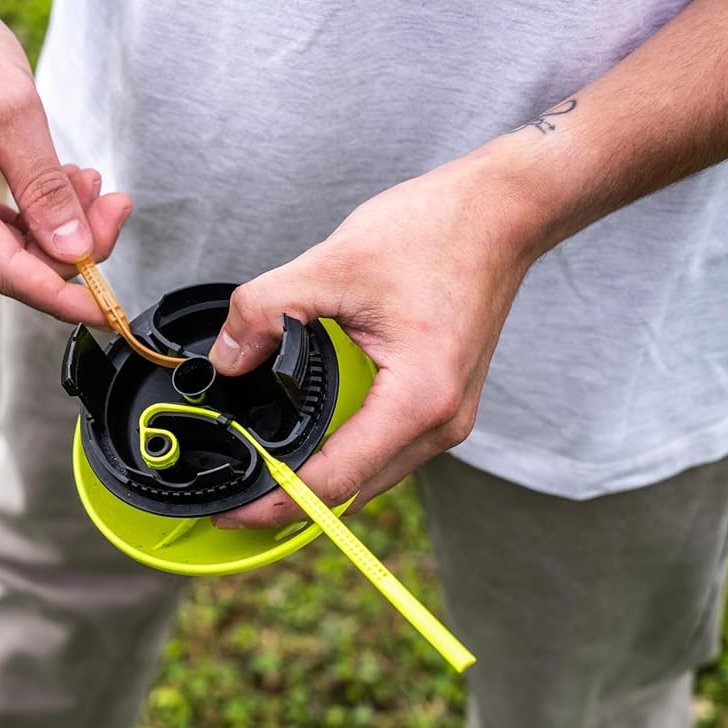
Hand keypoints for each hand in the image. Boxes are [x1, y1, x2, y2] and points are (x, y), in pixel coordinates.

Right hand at [0, 0, 129, 324]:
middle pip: (13, 263)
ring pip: (12, 247)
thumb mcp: (11, 109)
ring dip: (60, 224)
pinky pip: (0, 226)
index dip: (63, 297)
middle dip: (74, 244)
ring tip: (90, 178)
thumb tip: (73, 254)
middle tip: (117, 201)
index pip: (7, 271)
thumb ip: (44, 188)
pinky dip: (40, 213)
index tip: (109, 313)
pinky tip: (66, 183)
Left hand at [209, 152, 546, 528]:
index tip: (231, 514)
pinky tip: (305, 446)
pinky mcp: (444, 404)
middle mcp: (441, 422)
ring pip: (371, 477)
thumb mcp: (332, 263)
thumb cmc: (437, 232)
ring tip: (260, 478)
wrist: (501, 212)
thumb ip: (265, 311)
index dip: (276, 504)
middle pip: (354, 491)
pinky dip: (343, 456)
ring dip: (318, 483)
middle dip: (291, 505)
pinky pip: (385, 450)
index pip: (335, 478)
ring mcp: (448, 418)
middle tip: (232, 506)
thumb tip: (225, 359)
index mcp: (418, 397)